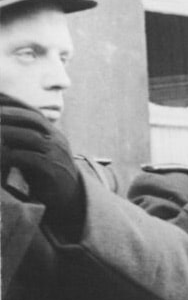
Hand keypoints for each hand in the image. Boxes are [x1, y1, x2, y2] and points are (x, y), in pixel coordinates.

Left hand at [0, 94, 83, 231]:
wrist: (68, 197)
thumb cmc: (45, 173)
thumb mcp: (35, 151)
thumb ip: (22, 139)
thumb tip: (2, 128)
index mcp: (53, 132)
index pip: (32, 111)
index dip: (13, 103)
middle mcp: (57, 139)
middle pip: (32, 118)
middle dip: (8, 113)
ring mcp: (56, 153)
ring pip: (30, 136)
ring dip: (7, 132)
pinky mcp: (52, 169)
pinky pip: (30, 158)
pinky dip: (11, 155)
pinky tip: (0, 156)